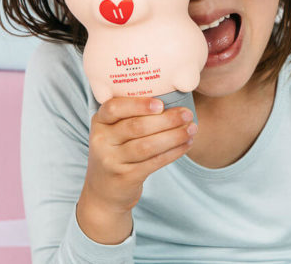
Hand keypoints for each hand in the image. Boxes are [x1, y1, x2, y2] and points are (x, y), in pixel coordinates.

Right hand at [76, 97, 195, 242]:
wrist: (104, 192)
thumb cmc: (116, 152)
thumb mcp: (113, 132)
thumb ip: (130, 116)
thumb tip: (170, 99)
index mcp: (99, 122)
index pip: (114, 108)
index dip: (139, 105)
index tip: (161, 104)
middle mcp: (101, 140)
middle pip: (136, 127)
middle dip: (166, 120)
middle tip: (187, 114)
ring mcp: (111, 161)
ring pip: (147, 146)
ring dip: (173, 136)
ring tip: (191, 129)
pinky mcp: (125, 177)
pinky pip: (153, 162)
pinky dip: (173, 152)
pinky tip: (186, 145)